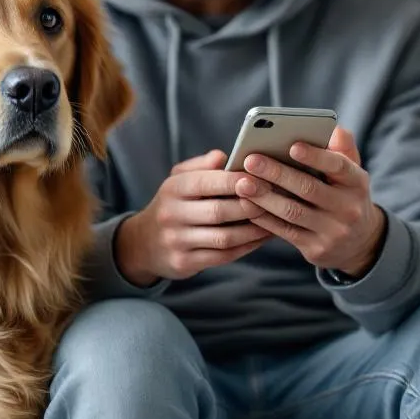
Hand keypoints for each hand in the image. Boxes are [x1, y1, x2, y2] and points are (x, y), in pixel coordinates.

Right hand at [116, 149, 272, 286]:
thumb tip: (223, 156)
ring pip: (224, 237)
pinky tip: (262, 237)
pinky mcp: (185, 262)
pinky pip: (223, 256)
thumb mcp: (177, 180)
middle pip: (219, 211)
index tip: (262, 177)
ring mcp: (178, 241)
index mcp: (173, 189)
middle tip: (276, 198)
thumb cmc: (172, 205)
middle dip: (251, 205)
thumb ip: (201, 166)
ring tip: (275, 219)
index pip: (207, 182)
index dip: (236, 181)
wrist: (142, 244)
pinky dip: (247, 247)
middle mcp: (172, 215)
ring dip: (254, 230)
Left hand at [235, 127, 385, 278]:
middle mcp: (348, 208)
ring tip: (242, 183)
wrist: (360, 242)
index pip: (338, 166)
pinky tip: (246, 204)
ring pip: (292, 212)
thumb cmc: (345, 195)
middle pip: (308, 188)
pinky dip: (264, 217)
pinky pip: (285, 231)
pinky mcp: (316, 249)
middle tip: (251, 160)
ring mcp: (333, 231)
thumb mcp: (352, 173)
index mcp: (357, 183)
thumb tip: (333, 130)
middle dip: (277, 173)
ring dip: (264, 197)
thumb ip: (343, 149)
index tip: (292, 145)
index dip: (315, 156)